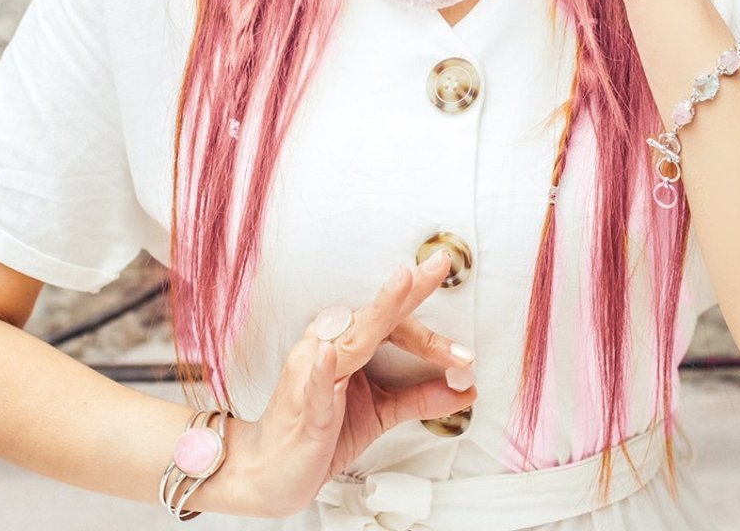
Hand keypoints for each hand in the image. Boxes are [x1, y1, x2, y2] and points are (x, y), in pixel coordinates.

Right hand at [229, 250, 476, 517]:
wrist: (273, 474)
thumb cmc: (322, 434)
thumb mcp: (380, 412)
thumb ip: (419, 397)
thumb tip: (467, 388)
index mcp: (346, 347)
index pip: (391, 326)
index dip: (429, 336)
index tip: (464, 353)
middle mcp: (327, 350)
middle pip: (374, 319)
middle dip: (407, 293)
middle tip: (437, 264)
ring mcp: (312, 376)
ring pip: (351, 340)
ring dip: (377, 312)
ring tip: (401, 284)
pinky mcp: (304, 407)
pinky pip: (315, 384)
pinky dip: (323, 369)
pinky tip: (330, 353)